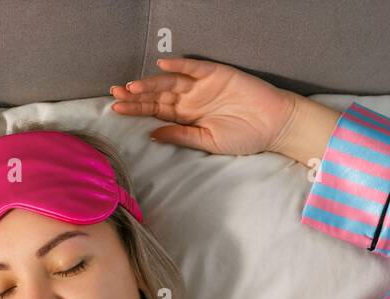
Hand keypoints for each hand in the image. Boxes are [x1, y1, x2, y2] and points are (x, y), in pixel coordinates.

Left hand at [110, 57, 338, 163]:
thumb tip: (152, 134)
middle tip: (115, 94)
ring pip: (171, 82)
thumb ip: (181, 136)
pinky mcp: (217, 74)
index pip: (155, 111)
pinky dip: (180, 65)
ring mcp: (203, 85)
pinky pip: (195, 67)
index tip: (116, 110)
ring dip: (151, 83)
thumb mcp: (208, 142)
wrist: (274, 125)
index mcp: (187, 117)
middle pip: (158, 95)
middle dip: (136, 95)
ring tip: (131, 86)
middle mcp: (191, 99)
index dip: (136, 109)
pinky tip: (163, 67)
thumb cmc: (245, 136)